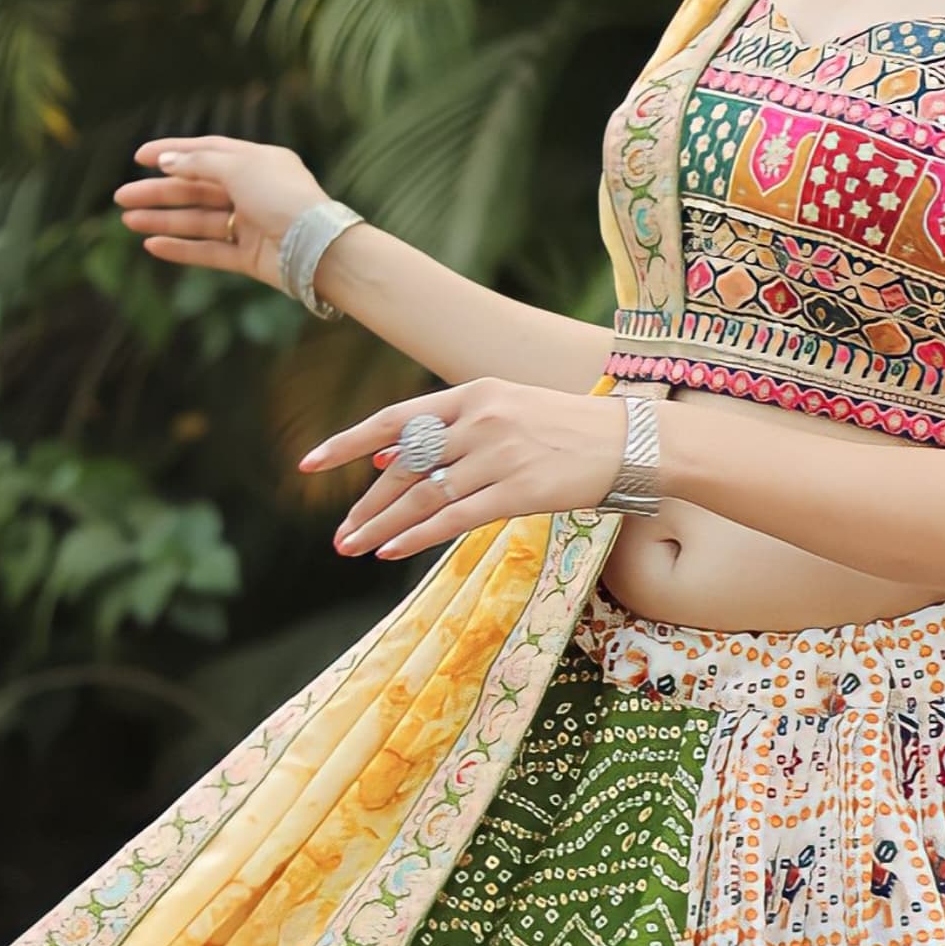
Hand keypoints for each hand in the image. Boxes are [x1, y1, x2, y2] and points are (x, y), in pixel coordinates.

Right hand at [113, 135, 330, 291]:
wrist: (319, 248)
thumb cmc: (283, 198)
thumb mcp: (239, 167)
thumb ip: (200, 162)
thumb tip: (167, 160)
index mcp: (257, 161)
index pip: (207, 151)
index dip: (172, 152)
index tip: (139, 157)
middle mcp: (254, 191)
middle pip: (197, 189)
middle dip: (159, 192)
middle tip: (120, 197)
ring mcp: (252, 225)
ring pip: (199, 220)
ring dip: (163, 219)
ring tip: (128, 220)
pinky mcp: (251, 257)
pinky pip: (210, 251)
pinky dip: (183, 248)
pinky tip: (153, 245)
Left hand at [312, 381, 631, 560]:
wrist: (634, 441)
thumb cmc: (571, 430)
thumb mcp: (508, 411)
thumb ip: (451, 430)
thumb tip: (388, 456)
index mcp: (474, 393)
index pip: (396, 419)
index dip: (348, 443)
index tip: (310, 463)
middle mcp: (480, 420)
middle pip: (404, 465)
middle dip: (365, 503)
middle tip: (339, 533)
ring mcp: (499, 455)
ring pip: (423, 495)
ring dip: (382, 525)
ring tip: (353, 548)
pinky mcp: (519, 491)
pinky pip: (454, 518)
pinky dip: (417, 535)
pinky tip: (390, 551)